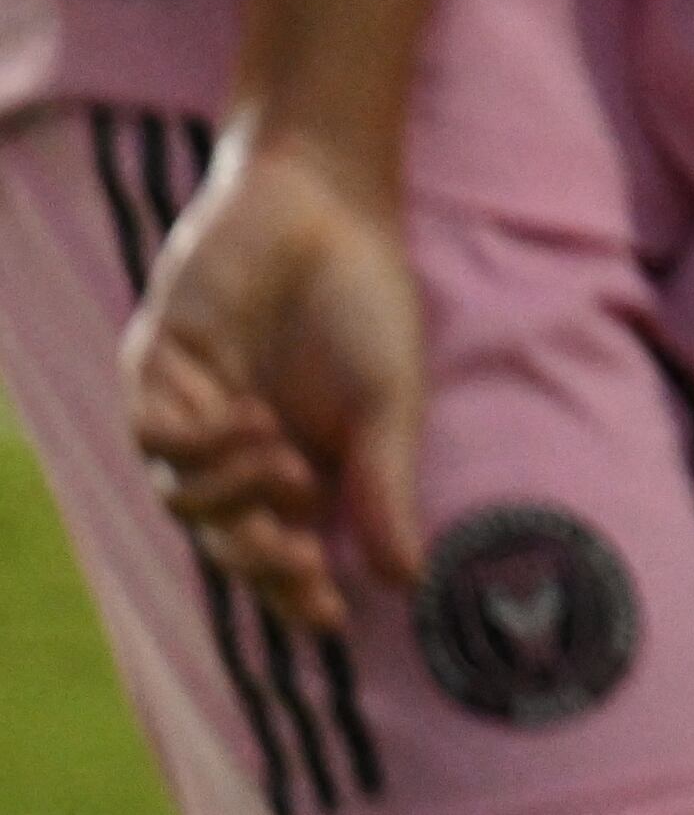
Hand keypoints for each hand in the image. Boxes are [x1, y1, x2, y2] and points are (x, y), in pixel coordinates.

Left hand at [120, 129, 427, 637]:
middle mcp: (237, 451)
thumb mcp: (391, 400)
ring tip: (286, 459)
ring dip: (234, 496)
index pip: (286, 550)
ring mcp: (193, 413)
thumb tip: (411, 581)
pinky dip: (198, 448)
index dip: (301, 591)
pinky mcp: (155, 373)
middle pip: (228, 540)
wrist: (325, 203)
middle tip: (302, 562)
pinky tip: (248, 420)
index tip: (335, 617)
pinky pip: (155, 441)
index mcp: (298, 462)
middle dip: (262, 561)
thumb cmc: (365, 297)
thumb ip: (387, 486)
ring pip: (184, 501)